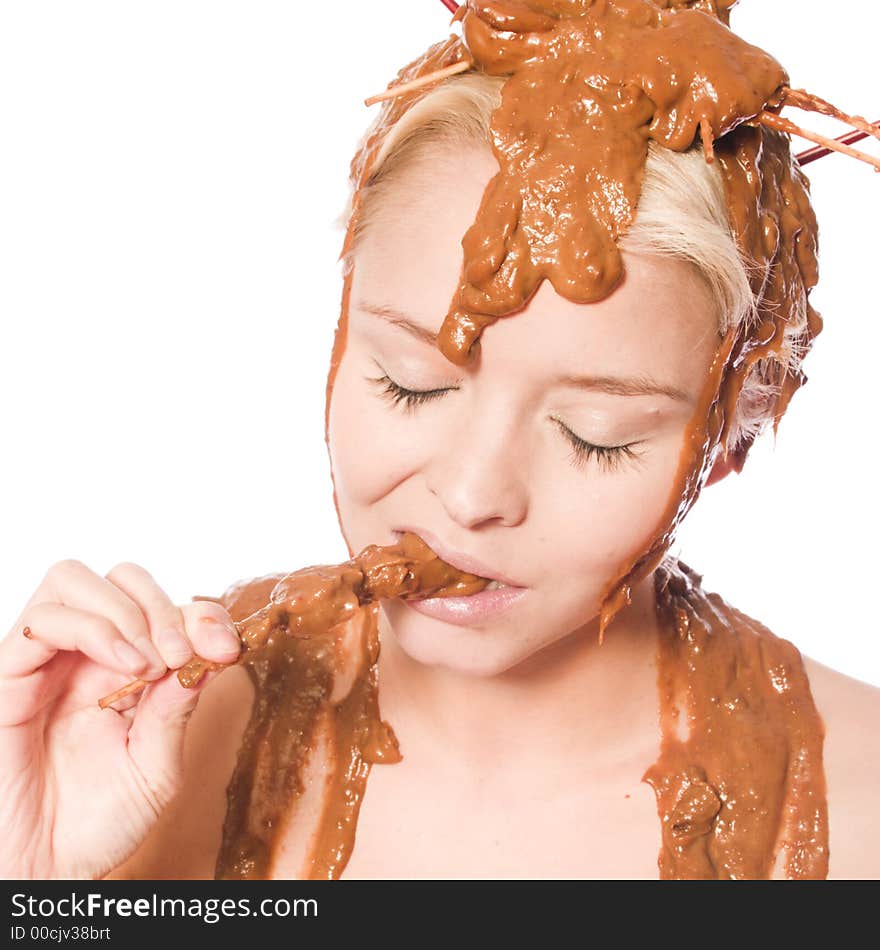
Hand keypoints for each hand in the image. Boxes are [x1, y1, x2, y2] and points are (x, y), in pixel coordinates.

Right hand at [0, 559, 241, 878]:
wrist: (46, 872)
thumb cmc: (98, 824)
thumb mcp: (157, 764)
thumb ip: (176, 706)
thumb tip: (210, 651)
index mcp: (126, 669)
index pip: (164, 607)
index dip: (201, 614)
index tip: (226, 646)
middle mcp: (86, 655)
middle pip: (121, 578)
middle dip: (162, 603)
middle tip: (180, 654)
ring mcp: (46, 661)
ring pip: (74, 579)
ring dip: (127, 611)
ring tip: (149, 663)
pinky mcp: (9, 675)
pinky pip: (43, 621)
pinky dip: (93, 629)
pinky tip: (124, 666)